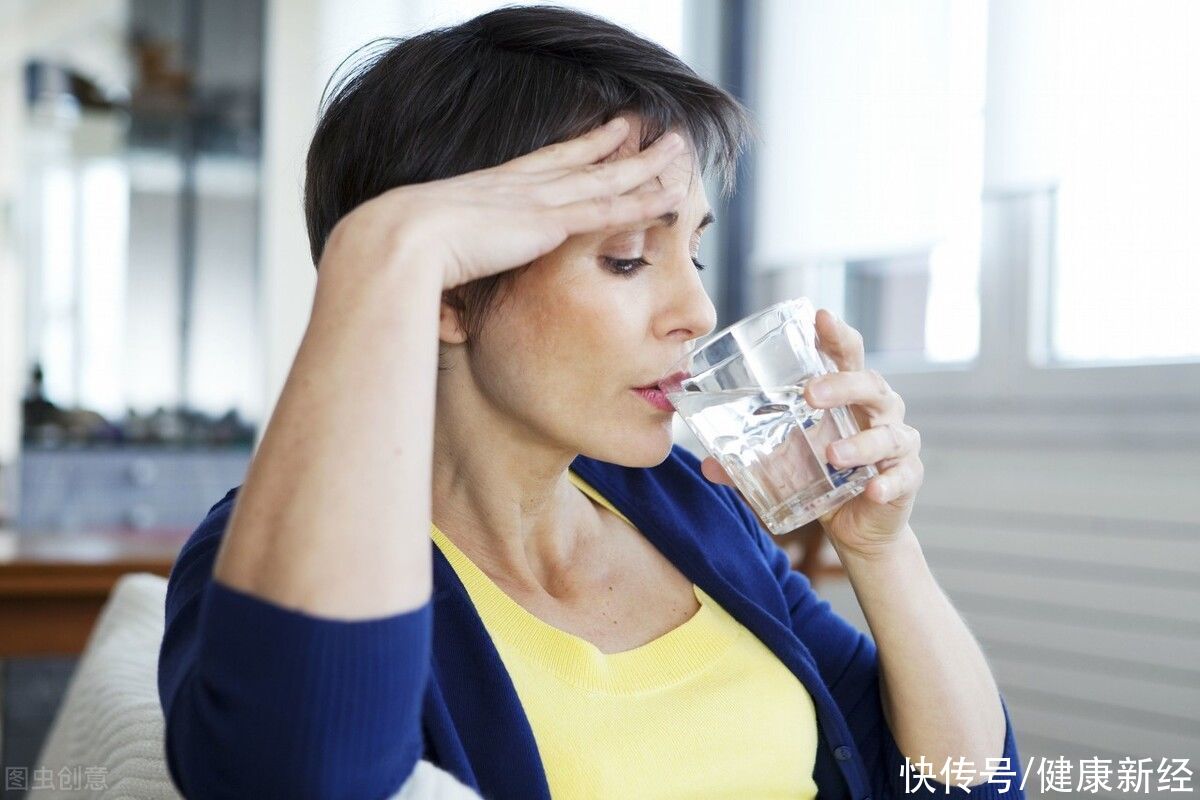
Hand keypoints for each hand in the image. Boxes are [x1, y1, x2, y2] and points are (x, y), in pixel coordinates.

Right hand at [318, 116, 687, 290]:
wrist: (403, 244)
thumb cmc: (404, 260)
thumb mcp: (432, 264)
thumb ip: (451, 283)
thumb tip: (445, 322)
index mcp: (492, 191)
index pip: (542, 164)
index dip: (572, 149)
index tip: (593, 137)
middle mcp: (521, 187)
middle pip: (581, 160)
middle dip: (614, 145)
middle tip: (641, 129)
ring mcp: (540, 201)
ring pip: (607, 178)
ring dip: (645, 165)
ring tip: (677, 150)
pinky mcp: (552, 223)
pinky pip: (612, 210)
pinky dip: (645, 201)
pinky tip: (672, 195)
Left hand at [701, 309, 924, 559]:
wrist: (854, 525)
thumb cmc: (820, 476)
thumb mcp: (783, 464)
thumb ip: (749, 461)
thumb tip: (708, 466)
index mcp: (847, 396)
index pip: (847, 355)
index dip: (837, 335)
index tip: (820, 317)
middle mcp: (877, 412)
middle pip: (871, 384)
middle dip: (843, 385)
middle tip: (810, 394)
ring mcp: (896, 444)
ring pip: (888, 433)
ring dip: (861, 443)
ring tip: (833, 455)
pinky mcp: (906, 477)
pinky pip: (902, 476)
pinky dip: (888, 482)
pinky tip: (872, 489)